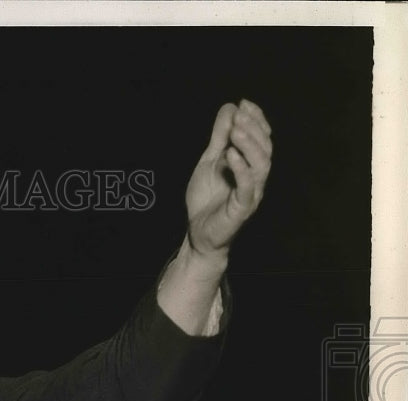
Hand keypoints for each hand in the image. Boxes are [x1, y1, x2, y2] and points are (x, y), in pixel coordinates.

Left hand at [186, 99, 272, 254]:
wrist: (197, 233)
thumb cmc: (207, 198)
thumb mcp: (209, 161)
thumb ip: (219, 137)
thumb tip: (229, 108)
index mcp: (251, 166)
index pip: (262, 138)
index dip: (256, 120)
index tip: (244, 103)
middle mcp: (256, 178)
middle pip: (265, 149)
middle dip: (254, 129)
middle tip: (240, 115)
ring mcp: (251, 194)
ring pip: (261, 166)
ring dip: (250, 145)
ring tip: (236, 130)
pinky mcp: (242, 209)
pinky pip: (247, 187)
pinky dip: (241, 169)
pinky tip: (230, 155)